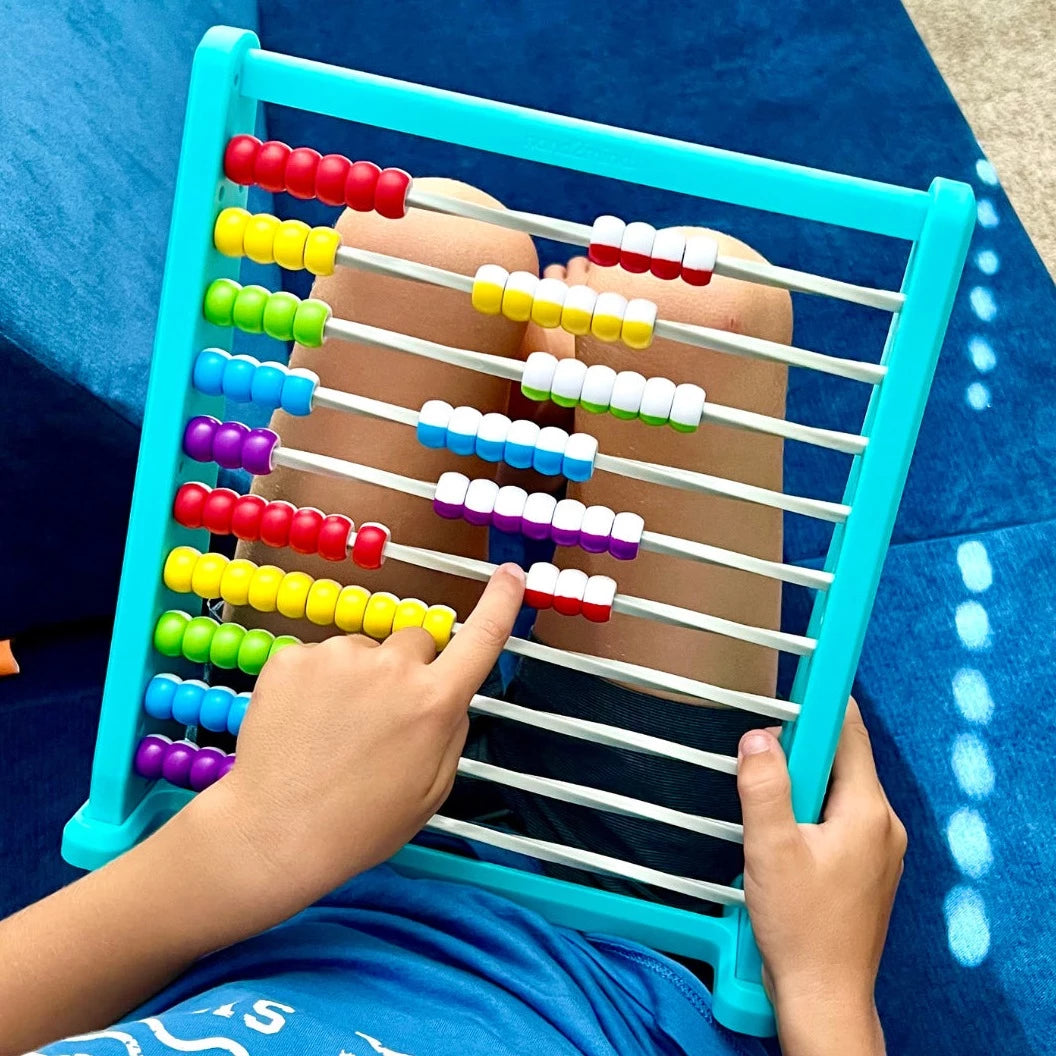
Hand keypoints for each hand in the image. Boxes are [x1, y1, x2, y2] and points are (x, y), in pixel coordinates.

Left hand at [197, 561, 525, 923]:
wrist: (272, 835)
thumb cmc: (360, 825)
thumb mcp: (432, 789)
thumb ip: (450, 730)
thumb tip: (448, 694)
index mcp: (434, 702)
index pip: (482, 636)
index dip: (501, 601)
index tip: (510, 574)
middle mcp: (391, 667)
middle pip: (416, 642)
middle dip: (408, 668)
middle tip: (382, 718)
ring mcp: (337, 656)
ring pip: (363, 650)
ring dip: (357, 677)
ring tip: (334, 730)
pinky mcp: (292, 657)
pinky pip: (318, 657)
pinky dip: (314, 683)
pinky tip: (304, 723)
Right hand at [737, 699, 905, 1055]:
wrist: (824, 996)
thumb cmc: (801, 928)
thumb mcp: (771, 848)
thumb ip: (764, 786)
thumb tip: (759, 737)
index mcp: (867, 811)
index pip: (850, 733)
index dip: (824, 699)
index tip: (802, 671)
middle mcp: (882, 824)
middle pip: (842, 759)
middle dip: (800, 745)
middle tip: (759, 740)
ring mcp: (878, 848)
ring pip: (837, 789)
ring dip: (801, 780)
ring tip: (761, 787)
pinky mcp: (865, 868)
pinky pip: (838, 817)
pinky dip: (808, 808)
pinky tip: (778, 826)